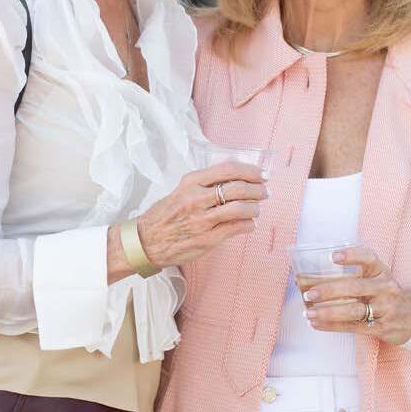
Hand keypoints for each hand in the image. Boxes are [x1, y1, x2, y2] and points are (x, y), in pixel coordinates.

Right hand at [135, 161, 267, 268]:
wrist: (146, 241)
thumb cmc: (164, 216)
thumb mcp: (180, 190)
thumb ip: (204, 185)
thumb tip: (235, 180)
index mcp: (191, 182)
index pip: (228, 170)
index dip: (250, 171)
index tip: (261, 174)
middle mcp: (197, 199)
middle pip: (238, 188)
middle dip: (258, 189)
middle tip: (264, 192)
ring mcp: (202, 220)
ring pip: (241, 208)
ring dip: (255, 207)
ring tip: (257, 208)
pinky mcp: (206, 239)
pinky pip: (236, 228)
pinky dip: (248, 224)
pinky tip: (249, 224)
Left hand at [299, 245, 410, 345]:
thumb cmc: (382, 294)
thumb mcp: (373, 279)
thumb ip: (346, 276)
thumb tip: (302, 280)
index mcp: (381, 271)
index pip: (369, 258)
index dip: (351, 255)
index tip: (333, 256)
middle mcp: (385, 287)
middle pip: (355, 287)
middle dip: (329, 290)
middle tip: (307, 293)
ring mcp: (385, 308)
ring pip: (354, 310)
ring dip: (328, 312)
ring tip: (308, 313)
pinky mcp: (381, 327)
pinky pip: (353, 327)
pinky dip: (332, 326)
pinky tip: (316, 324)